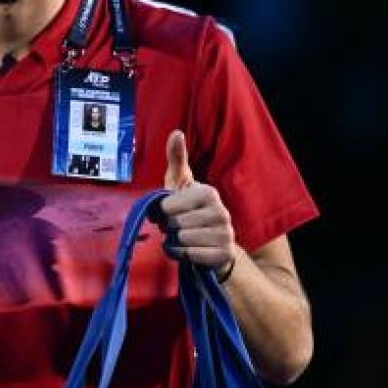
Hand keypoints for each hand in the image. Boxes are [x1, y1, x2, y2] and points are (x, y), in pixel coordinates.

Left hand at [157, 130, 237, 275]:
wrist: (212, 244)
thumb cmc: (189, 210)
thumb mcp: (180, 183)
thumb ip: (176, 159)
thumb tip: (176, 132)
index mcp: (208, 192)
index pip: (167, 205)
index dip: (161, 211)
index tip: (168, 211)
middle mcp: (221, 212)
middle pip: (174, 223)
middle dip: (168, 227)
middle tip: (176, 226)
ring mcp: (226, 234)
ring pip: (181, 239)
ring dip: (175, 241)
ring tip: (184, 236)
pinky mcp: (224, 255)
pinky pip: (189, 255)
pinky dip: (180, 254)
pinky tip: (187, 250)